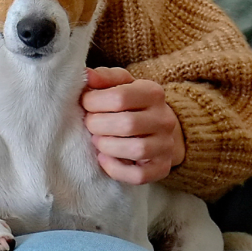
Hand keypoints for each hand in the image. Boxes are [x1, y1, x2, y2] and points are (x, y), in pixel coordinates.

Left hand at [81, 67, 184, 184]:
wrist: (159, 128)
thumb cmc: (132, 103)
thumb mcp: (121, 83)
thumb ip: (104, 77)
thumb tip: (86, 75)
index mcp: (153, 93)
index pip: (120, 97)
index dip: (94, 101)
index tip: (85, 103)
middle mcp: (164, 119)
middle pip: (127, 124)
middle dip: (98, 125)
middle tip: (90, 123)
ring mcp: (166, 145)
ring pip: (137, 150)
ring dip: (107, 146)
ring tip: (97, 139)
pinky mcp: (162, 167)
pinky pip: (140, 175)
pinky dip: (116, 169)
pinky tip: (104, 158)